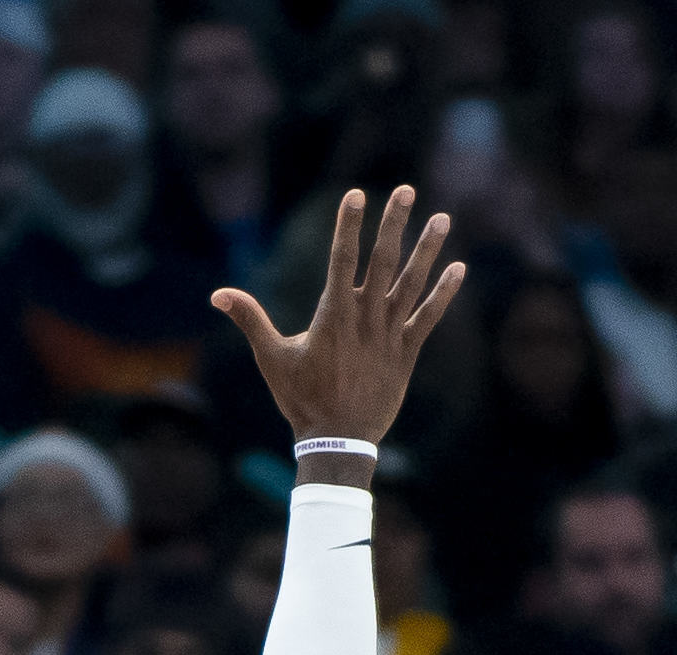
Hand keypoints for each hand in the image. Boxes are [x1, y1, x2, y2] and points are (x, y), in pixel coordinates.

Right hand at [212, 186, 465, 457]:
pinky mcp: (405, 353)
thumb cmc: (301, 399)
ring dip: (426, 250)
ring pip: (410, 284)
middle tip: (405, 189)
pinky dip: (443, 293)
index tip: (356, 194)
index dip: (348, 225)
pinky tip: (459, 268)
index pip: (341, 259)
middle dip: (393, 223)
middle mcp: (364, 319)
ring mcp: (388, 335)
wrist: (337, 442)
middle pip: (381, 262)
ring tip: (442, 218)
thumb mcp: (272, 358)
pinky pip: (428, 317)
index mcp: (332, 316)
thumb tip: (217, 295)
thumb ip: (249, 320)